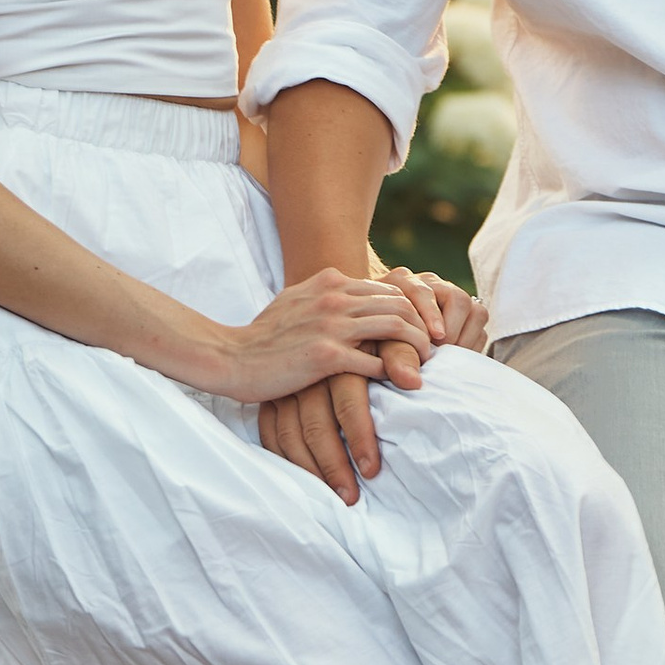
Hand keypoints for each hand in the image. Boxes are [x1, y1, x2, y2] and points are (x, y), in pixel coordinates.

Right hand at [200, 269, 428, 415]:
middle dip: (423, 325)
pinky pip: (375, 361)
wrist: (231, 356)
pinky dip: (394, 372)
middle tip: (433, 347)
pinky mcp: (326, 356)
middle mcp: (333, 297)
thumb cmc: (263, 336)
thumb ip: (326, 297)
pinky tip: (401, 383)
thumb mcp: (296, 302)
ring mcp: (331, 325)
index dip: (412, 309)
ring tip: (425, 364)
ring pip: (396, 327)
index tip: (422, 329)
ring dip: (417, 347)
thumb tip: (352, 299)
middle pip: (400, 302)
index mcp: (329, 281)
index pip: (388, 287)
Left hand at [382, 267, 489, 353]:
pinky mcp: (465, 315)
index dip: (431, 315)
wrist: (380, 339)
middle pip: (457, 298)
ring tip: (448, 355)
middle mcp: (430, 284)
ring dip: (466, 337)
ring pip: (475, 309)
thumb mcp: (381, 346)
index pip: (424, 292)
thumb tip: (411, 379)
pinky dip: (471, 343)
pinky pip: (480, 326)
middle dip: (453, 328)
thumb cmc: (377, 339)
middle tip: (441, 350)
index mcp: (403, 282)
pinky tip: (453, 356)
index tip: (436, 338)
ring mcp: (450, 298)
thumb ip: (395, 357)